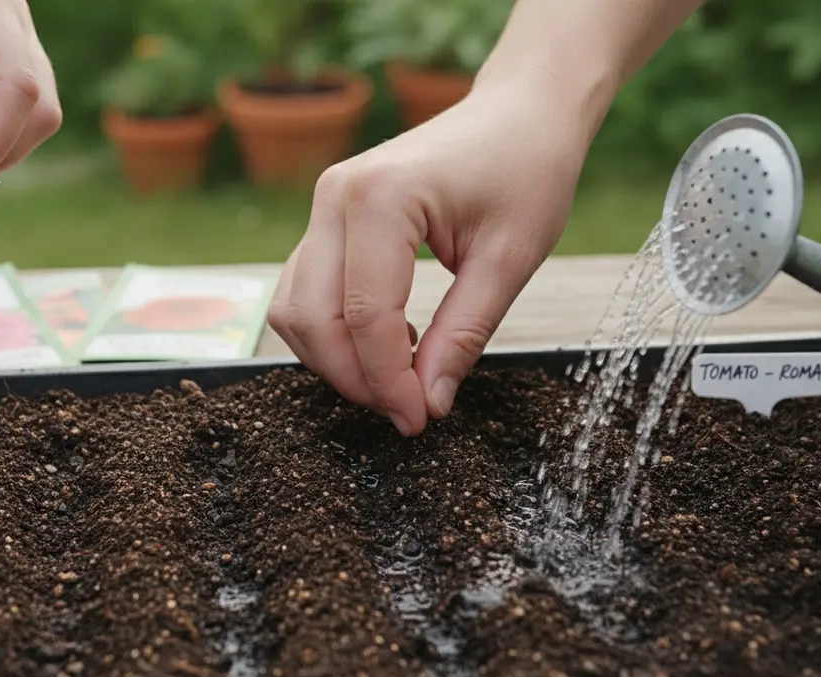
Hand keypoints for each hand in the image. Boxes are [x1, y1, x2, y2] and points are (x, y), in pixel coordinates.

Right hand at [268, 74, 598, 435]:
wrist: (520, 112)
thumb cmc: (526, 169)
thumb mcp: (510, 260)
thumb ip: (463, 334)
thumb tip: (429, 404)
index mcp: (381, 197)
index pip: (365, 315)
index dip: (388, 381)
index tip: (421, 420)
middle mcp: (335, 196)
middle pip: (311, 317)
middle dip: (353, 378)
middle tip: (408, 412)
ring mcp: (324, 205)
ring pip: (294, 309)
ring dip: (335, 359)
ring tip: (398, 381)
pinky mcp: (328, 219)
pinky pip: (305, 290)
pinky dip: (333, 331)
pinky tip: (387, 345)